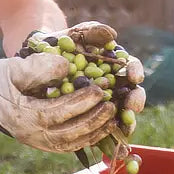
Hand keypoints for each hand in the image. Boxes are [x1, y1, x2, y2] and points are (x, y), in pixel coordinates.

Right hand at [0, 52, 116, 153]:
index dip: (80, 103)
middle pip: (68, 134)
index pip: (57, 112)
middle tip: (111, 105)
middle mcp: (32, 135)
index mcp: (24, 116)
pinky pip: (69, 146)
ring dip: (94, 132)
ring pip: (71, 144)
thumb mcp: (13, 67)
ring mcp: (38, 142)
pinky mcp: (43, 143)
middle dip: (93, 120)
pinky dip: (87, 139)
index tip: (98, 90)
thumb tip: (67, 67)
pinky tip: (101, 127)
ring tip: (112, 118)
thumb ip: (39, 67)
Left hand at [24, 21, 145, 132]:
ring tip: (126, 126)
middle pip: (132, 94)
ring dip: (127, 121)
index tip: (134, 76)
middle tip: (132, 105)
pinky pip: (102, 130)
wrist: (38, 63)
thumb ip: (92, 31)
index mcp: (115, 65)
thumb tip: (112, 34)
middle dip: (135, 100)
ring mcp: (104, 104)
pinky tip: (113, 142)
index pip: (131, 68)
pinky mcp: (90, 120)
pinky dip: (109, 136)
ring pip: (121, 114)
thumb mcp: (75, 35)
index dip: (135, 71)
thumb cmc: (60, 45)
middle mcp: (114, 86)